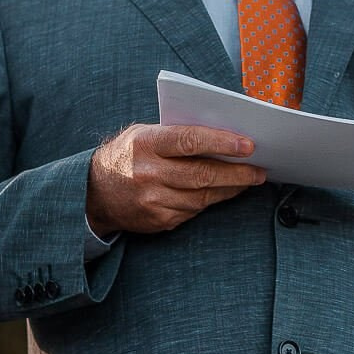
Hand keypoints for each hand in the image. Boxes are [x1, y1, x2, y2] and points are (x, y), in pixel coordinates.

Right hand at [87, 124, 265, 234]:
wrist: (94, 193)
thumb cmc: (127, 154)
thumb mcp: (143, 133)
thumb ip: (176, 133)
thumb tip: (223, 135)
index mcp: (145, 144)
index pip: (189, 141)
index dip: (222, 143)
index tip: (248, 145)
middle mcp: (148, 174)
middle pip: (202, 175)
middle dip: (236, 173)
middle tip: (259, 169)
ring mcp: (152, 201)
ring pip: (203, 197)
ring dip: (230, 189)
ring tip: (248, 180)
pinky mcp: (158, 221)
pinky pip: (194, 211)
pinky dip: (211, 201)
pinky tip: (223, 193)